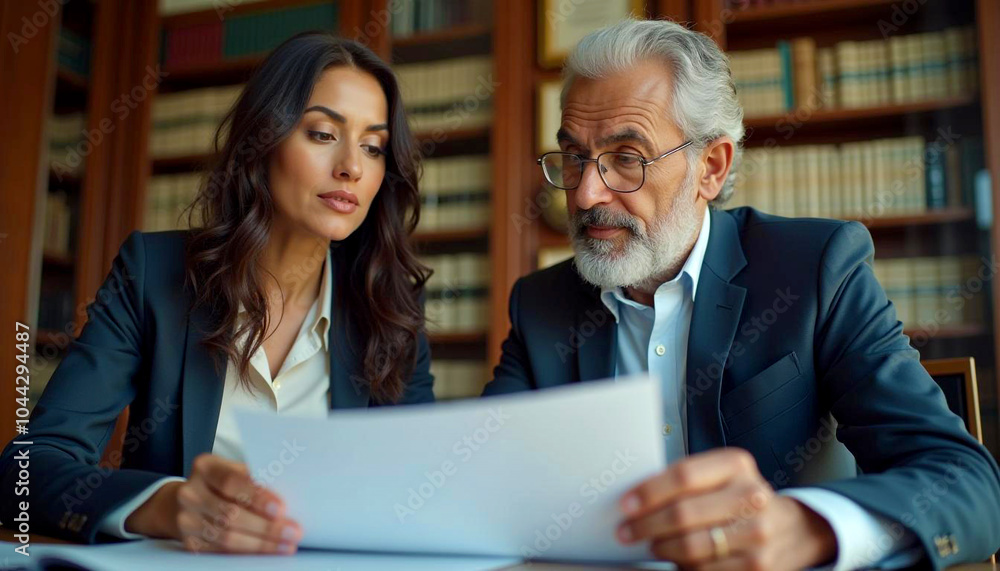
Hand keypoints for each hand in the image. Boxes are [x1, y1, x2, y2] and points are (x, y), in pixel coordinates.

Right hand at [125, 453, 302, 553]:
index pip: (231, 482)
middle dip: (266, 526)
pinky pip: (220, 552)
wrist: (187, 500)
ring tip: (285, 545)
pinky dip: (246, 553)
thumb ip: (255, 480)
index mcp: (205, 468)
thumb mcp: (236, 471)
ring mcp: (186, 520)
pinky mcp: (189, 543)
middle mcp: (190, 493)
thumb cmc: (222, 483)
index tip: (282, 509)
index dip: (257, 497)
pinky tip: (265, 553)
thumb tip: (288, 498)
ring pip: (226, 537)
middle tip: (293, 532)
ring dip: (260, 544)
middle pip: (230, 514)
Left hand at [616, 448, 836, 569]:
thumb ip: (685, 481)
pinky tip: (677, 559)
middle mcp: (751, 496)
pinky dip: (684, 567)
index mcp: (736, 464)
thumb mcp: (720, 476)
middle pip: (683, 514)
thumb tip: (635, 498)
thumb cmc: (739, 497)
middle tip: (626, 531)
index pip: (683, 476)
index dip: (649, 492)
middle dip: (646, 525)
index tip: (626, 504)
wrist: (789, 528)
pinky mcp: (759, 566)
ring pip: (691, 547)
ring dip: (662, 549)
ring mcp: (758, 533)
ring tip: (651, 545)